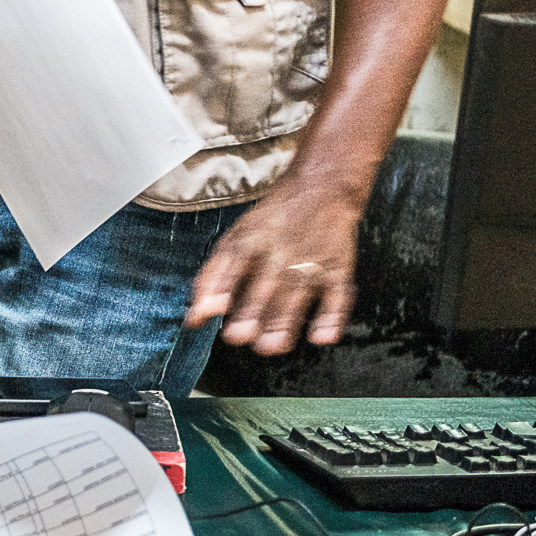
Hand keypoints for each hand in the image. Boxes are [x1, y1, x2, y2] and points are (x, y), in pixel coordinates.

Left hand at [184, 179, 364, 355]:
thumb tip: (196, 317)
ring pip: (297, 291)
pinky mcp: (338, 269)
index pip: (231, 264)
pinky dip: (332, 316)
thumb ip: (213, 278)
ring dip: (284, 320)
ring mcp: (311, 260)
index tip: (208, 312)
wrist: (321, 190)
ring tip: (270, 346)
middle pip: (265, 282)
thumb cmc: (272, 221)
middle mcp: (280, 250)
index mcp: (250, 240)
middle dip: (251, 310)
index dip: (219, 289)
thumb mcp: (235, 238)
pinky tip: (322, 337)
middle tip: (239, 336)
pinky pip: (338, 295)